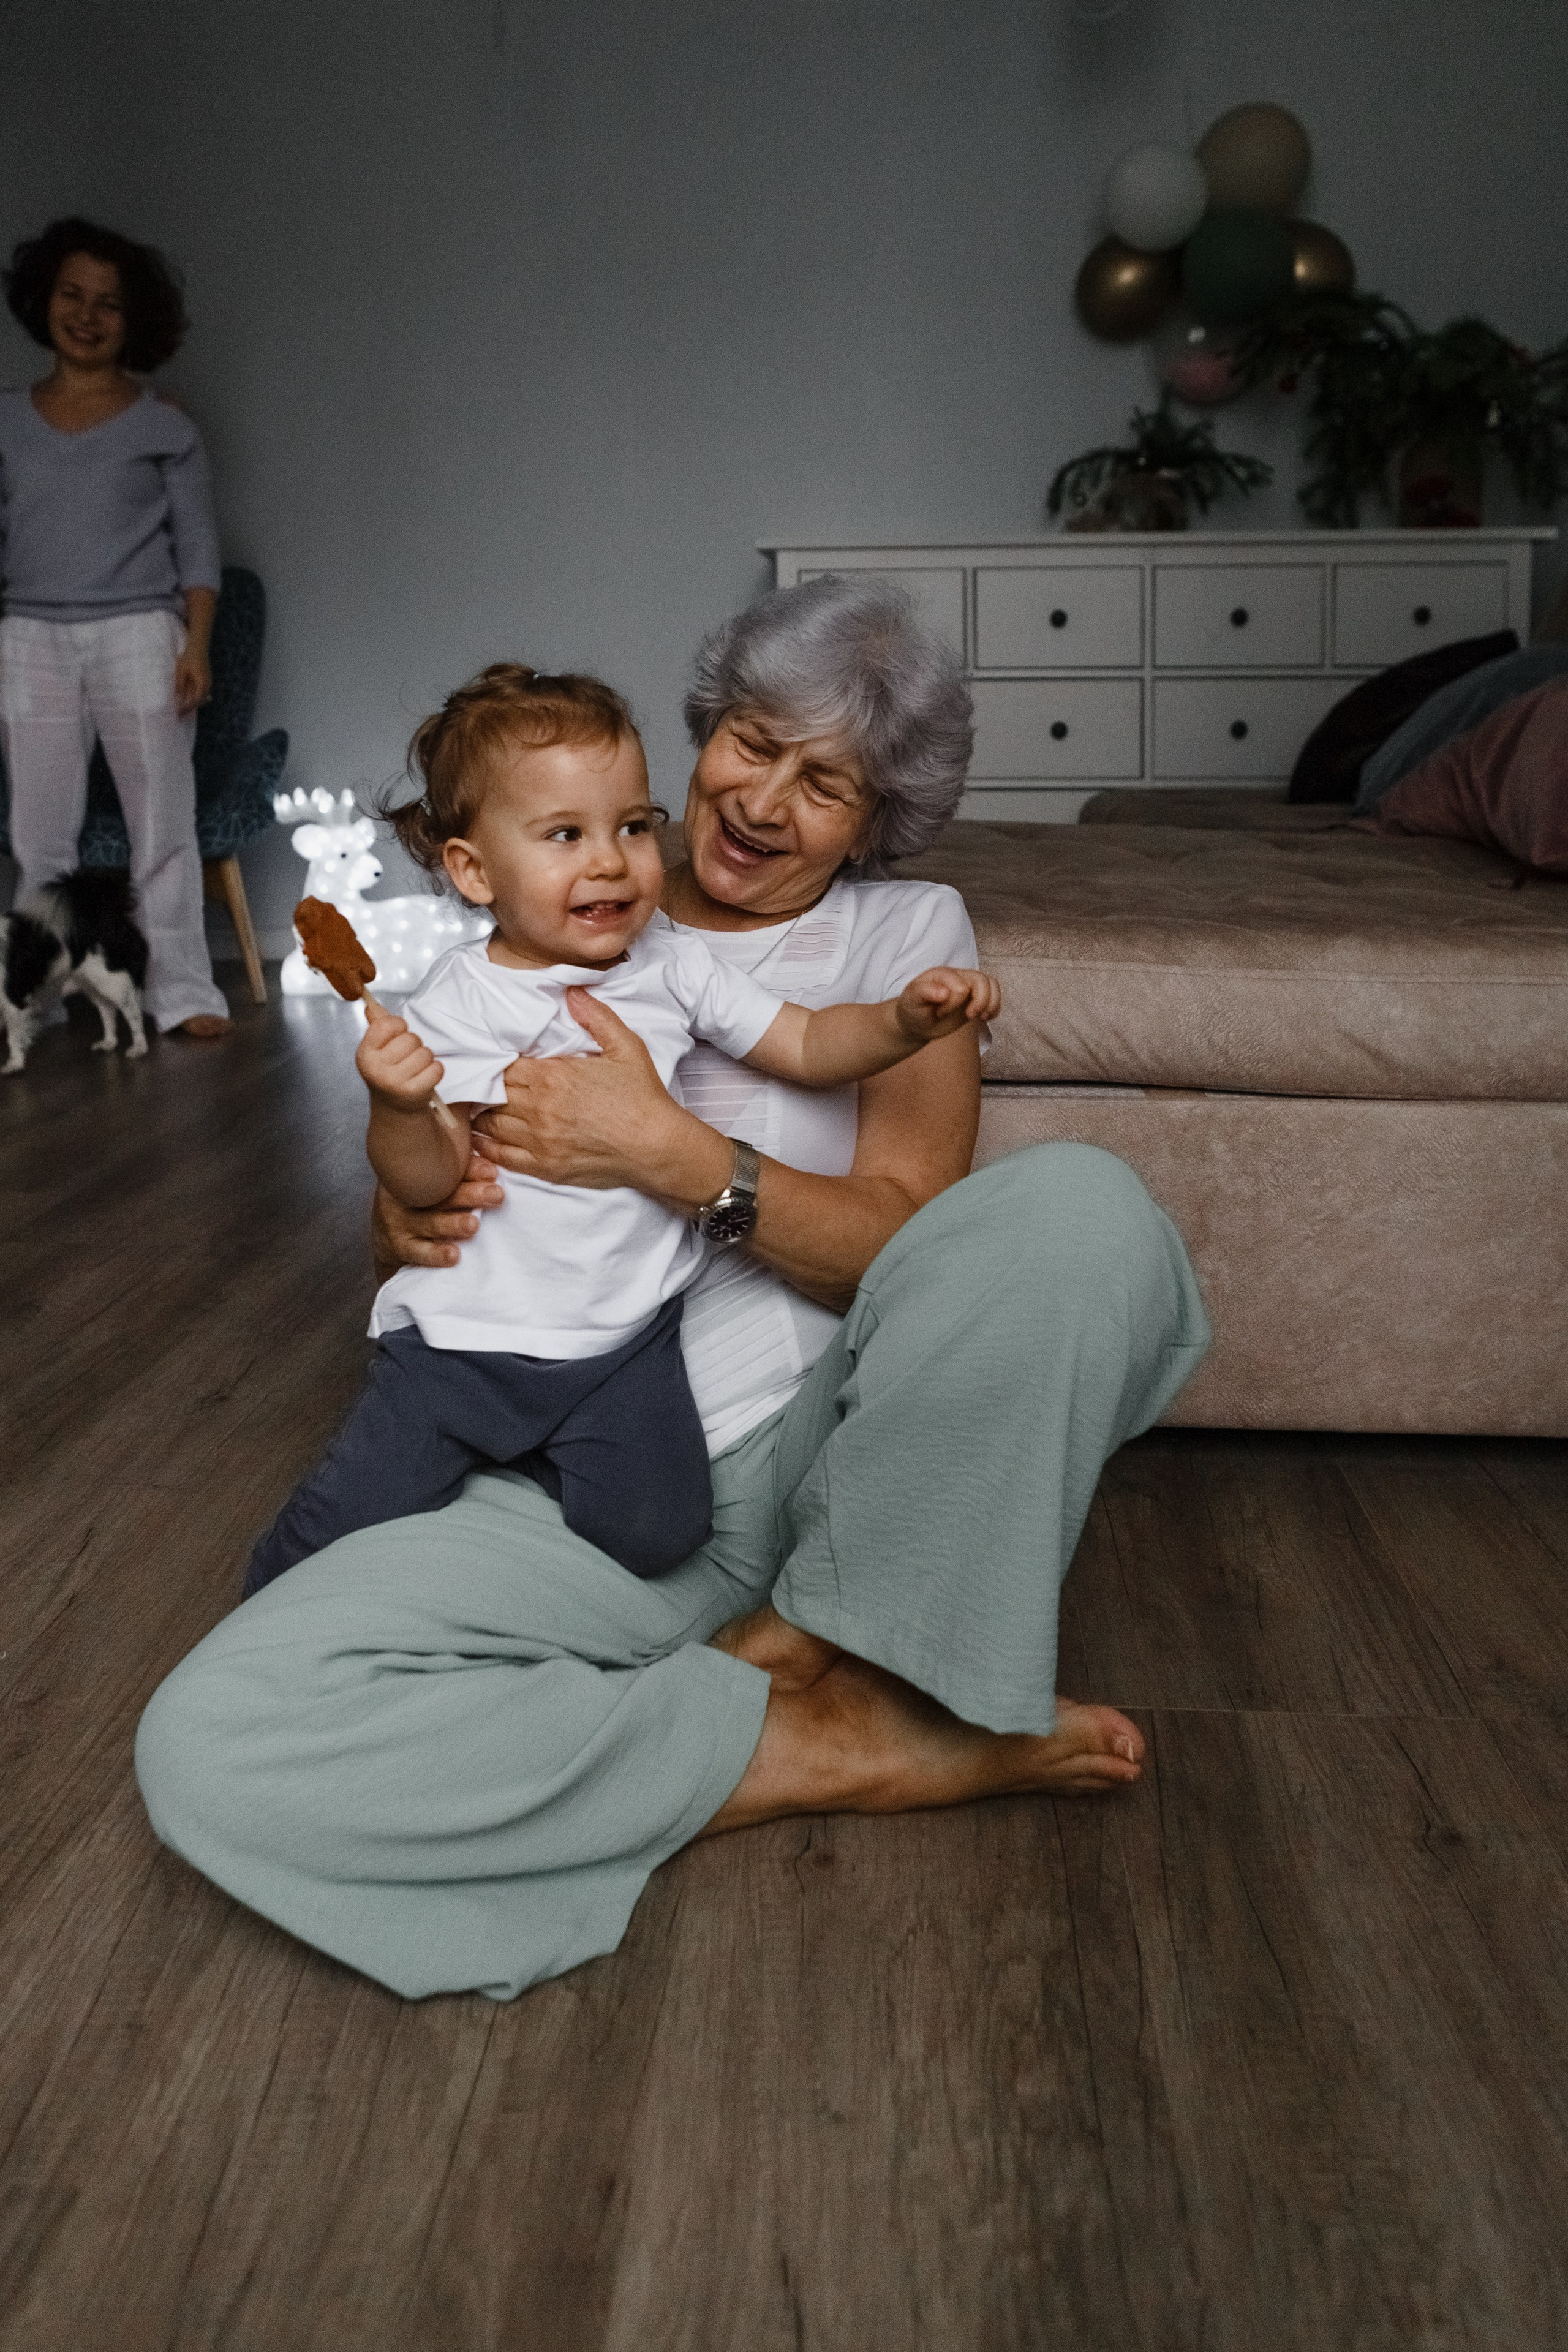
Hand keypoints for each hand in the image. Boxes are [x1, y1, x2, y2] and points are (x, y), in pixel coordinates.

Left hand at [173, 646, 210, 715]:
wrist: (198, 646)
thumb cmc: (189, 657)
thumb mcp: (181, 671)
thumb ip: (180, 685)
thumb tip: (178, 698)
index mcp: (202, 683)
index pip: (196, 701)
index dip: (188, 708)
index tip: (179, 713)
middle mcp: (207, 685)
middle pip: (199, 702)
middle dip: (190, 710)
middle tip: (181, 716)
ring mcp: (207, 682)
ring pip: (201, 698)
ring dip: (193, 705)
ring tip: (185, 713)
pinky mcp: (205, 680)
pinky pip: (202, 693)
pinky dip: (197, 699)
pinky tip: (192, 704)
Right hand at [356, 1007, 443, 1109]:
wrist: (394, 1105)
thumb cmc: (388, 1071)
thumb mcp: (377, 1050)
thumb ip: (377, 1026)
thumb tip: (372, 1006)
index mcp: (365, 1053)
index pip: (387, 1024)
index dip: (398, 1026)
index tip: (397, 1035)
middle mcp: (376, 1069)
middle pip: (410, 1039)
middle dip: (414, 1044)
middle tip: (408, 1056)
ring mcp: (394, 1082)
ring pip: (425, 1053)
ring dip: (425, 1058)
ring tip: (416, 1067)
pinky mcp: (414, 1092)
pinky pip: (436, 1069)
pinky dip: (435, 1070)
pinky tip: (425, 1075)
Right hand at [372, 1154, 505, 1274]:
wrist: (389, 1236)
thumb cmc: (424, 1203)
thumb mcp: (437, 1185)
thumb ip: (462, 1174)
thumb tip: (491, 1170)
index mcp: (414, 1172)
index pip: (443, 1168)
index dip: (469, 1169)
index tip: (492, 1172)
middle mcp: (403, 1194)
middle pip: (439, 1194)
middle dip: (470, 1194)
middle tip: (495, 1194)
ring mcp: (399, 1222)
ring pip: (430, 1222)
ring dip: (453, 1224)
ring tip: (473, 1225)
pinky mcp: (399, 1247)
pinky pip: (418, 1252)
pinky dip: (435, 1254)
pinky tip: (453, 1255)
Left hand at [472, 985, 715, 1197]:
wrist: (657, 1146)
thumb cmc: (643, 1098)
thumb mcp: (626, 1047)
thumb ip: (596, 1017)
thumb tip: (572, 991)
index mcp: (553, 1077)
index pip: (504, 1066)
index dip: (498, 1063)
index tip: (500, 1062)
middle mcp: (539, 1109)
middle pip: (493, 1094)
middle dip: (488, 1087)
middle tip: (486, 1084)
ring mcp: (540, 1141)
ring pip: (490, 1125)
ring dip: (484, 1115)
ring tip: (484, 1108)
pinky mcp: (544, 1167)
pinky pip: (501, 1156)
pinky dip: (488, 1147)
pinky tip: (485, 1139)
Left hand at [893, 966, 1001, 1044]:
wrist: (916, 1022)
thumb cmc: (913, 1010)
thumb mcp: (911, 1001)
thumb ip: (923, 992)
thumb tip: (944, 992)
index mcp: (941, 974)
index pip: (960, 987)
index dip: (953, 1005)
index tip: (938, 1013)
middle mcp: (957, 976)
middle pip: (981, 980)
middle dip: (979, 1002)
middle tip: (968, 1017)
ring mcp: (968, 985)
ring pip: (992, 984)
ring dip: (991, 1003)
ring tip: (981, 1017)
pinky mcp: (975, 997)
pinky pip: (995, 994)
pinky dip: (995, 1007)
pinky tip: (986, 1018)